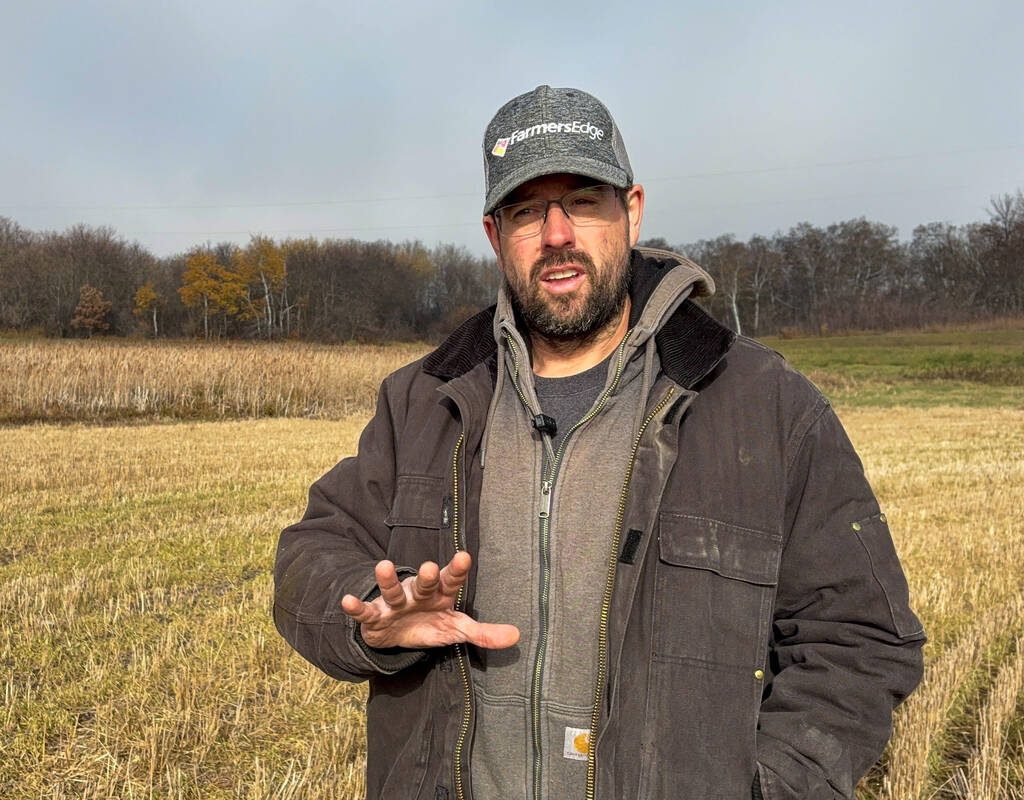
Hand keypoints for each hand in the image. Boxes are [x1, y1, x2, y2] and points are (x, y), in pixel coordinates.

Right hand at [340, 551, 519, 649]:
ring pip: (392, 590)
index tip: (464, 557)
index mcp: (439, 594)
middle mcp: (417, 594)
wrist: (396, 634)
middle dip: (424, 576)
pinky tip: (347, 601)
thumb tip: (517, 636)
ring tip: (383, 566)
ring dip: (388, 580)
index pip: (450, 580)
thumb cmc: (429, 624)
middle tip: (427, 567)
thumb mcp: (456, 629)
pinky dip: (357, 607)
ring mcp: (395, 604)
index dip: (456, 570)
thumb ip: (484, 633)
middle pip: (422, 582)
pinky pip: (365, 612)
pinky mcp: (375, 617)